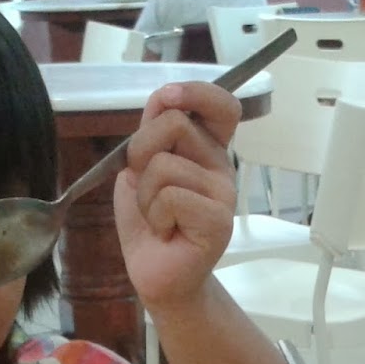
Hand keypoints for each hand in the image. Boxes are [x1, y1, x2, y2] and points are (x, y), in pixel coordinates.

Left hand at [116, 81, 241, 310]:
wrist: (156, 272)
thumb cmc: (150, 220)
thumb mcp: (141, 165)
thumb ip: (152, 130)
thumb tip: (164, 97)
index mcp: (207, 149)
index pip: (222, 105)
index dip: (195, 91)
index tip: (169, 99)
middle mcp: (221, 166)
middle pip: (175, 122)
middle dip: (141, 150)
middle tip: (146, 186)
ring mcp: (224, 194)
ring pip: (164, 164)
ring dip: (144, 193)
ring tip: (158, 216)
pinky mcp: (218, 221)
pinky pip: (171, 196)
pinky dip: (154, 214)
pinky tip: (166, 231)